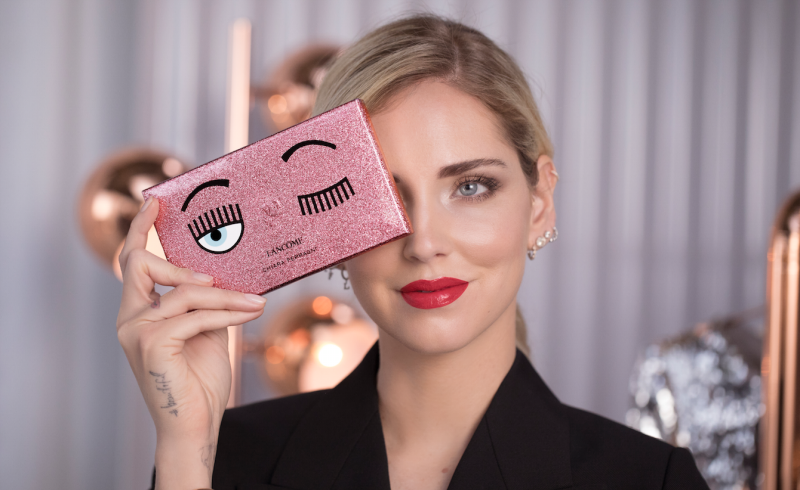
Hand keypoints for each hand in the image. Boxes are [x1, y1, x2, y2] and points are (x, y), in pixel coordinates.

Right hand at [116, 198, 265, 487]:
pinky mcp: (153, 344)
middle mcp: (130, 319)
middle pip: (141, 264)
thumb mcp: (206, 329)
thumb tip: (226, 272)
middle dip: (181, 263)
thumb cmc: (200, 378)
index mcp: (139, 312)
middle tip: (219, 275)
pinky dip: (226, 313)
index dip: (141, 229)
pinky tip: (249, 313)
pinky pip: (196, 315)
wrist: (197, 424)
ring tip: (256, 302)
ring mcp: (136, 332)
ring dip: (226, 296)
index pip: (132, 263)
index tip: (155, 201)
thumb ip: (206, 302)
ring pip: (185, 292)